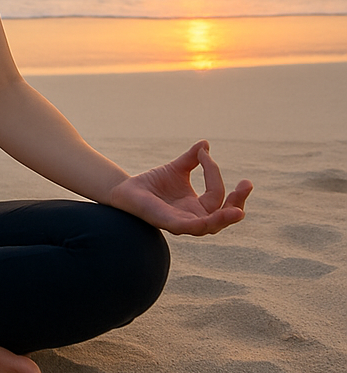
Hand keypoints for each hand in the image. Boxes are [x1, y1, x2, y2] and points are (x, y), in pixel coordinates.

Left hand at [108, 140, 252, 235]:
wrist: (126, 189)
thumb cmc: (152, 183)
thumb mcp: (176, 169)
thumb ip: (192, 159)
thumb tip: (205, 144)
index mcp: (199, 206)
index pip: (217, 193)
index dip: (213, 172)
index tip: (204, 153)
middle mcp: (195, 218)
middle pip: (224, 216)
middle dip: (238, 201)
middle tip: (247, 183)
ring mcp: (184, 223)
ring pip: (211, 226)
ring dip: (224, 219)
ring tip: (238, 211)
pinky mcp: (170, 224)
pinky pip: (189, 229)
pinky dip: (200, 225)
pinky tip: (208, 220)